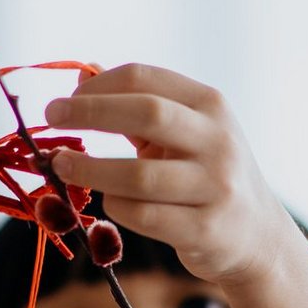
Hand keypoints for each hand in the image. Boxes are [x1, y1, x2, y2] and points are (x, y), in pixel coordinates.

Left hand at [42, 64, 294, 287]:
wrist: (255, 234)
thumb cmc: (205, 174)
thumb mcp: (187, 132)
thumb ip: (141, 106)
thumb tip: (85, 73)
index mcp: (211, 105)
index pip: (144, 79)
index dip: (96, 86)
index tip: (65, 101)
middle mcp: (218, 141)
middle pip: (147, 113)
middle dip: (90, 113)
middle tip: (51, 117)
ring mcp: (215, 187)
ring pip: (139, 176)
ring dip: (91, 169)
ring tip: (62, 166)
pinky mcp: (205, 229)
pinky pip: (143, 216)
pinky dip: (116, 206)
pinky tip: (108, 200)